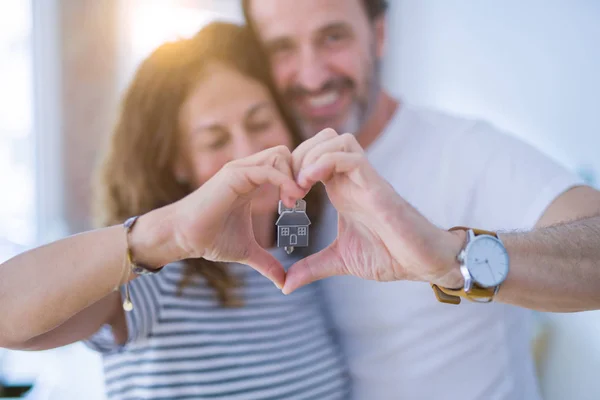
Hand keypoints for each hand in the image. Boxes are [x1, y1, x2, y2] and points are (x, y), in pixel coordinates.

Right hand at [163, 146, 302, 287]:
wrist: (183, 237)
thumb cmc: (210, 239)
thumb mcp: (247, 251)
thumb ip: (267, 263)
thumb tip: (283, 283)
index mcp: (251, 181)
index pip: (283, 165)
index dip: (297, 179)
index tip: (300, 205)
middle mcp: (247, 170)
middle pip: (285, 153)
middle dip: (300, 172)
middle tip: (300, 200)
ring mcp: (240, 169)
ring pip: (279, 155)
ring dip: (294, 176)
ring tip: (294, 202)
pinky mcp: (234, 175)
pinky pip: (267, 169)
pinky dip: (284, 182)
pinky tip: (288, 203)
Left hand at [283, 129, 464, 293]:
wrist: (422, 263)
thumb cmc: (388, 255)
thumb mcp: (339, 261)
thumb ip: (311, 268)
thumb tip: (286, 285)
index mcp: (341, 189)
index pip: (314, 155)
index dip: (293, 168)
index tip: (285, 198)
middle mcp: (352, 179)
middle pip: (322, 138)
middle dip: (298, 155)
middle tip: (289, 188)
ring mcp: (365, 179)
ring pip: (336, 139)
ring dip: (311, 155)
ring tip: (300, 185)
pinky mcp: (377, 186)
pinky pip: (350, 157)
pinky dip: (325, 162)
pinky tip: (312, 183)